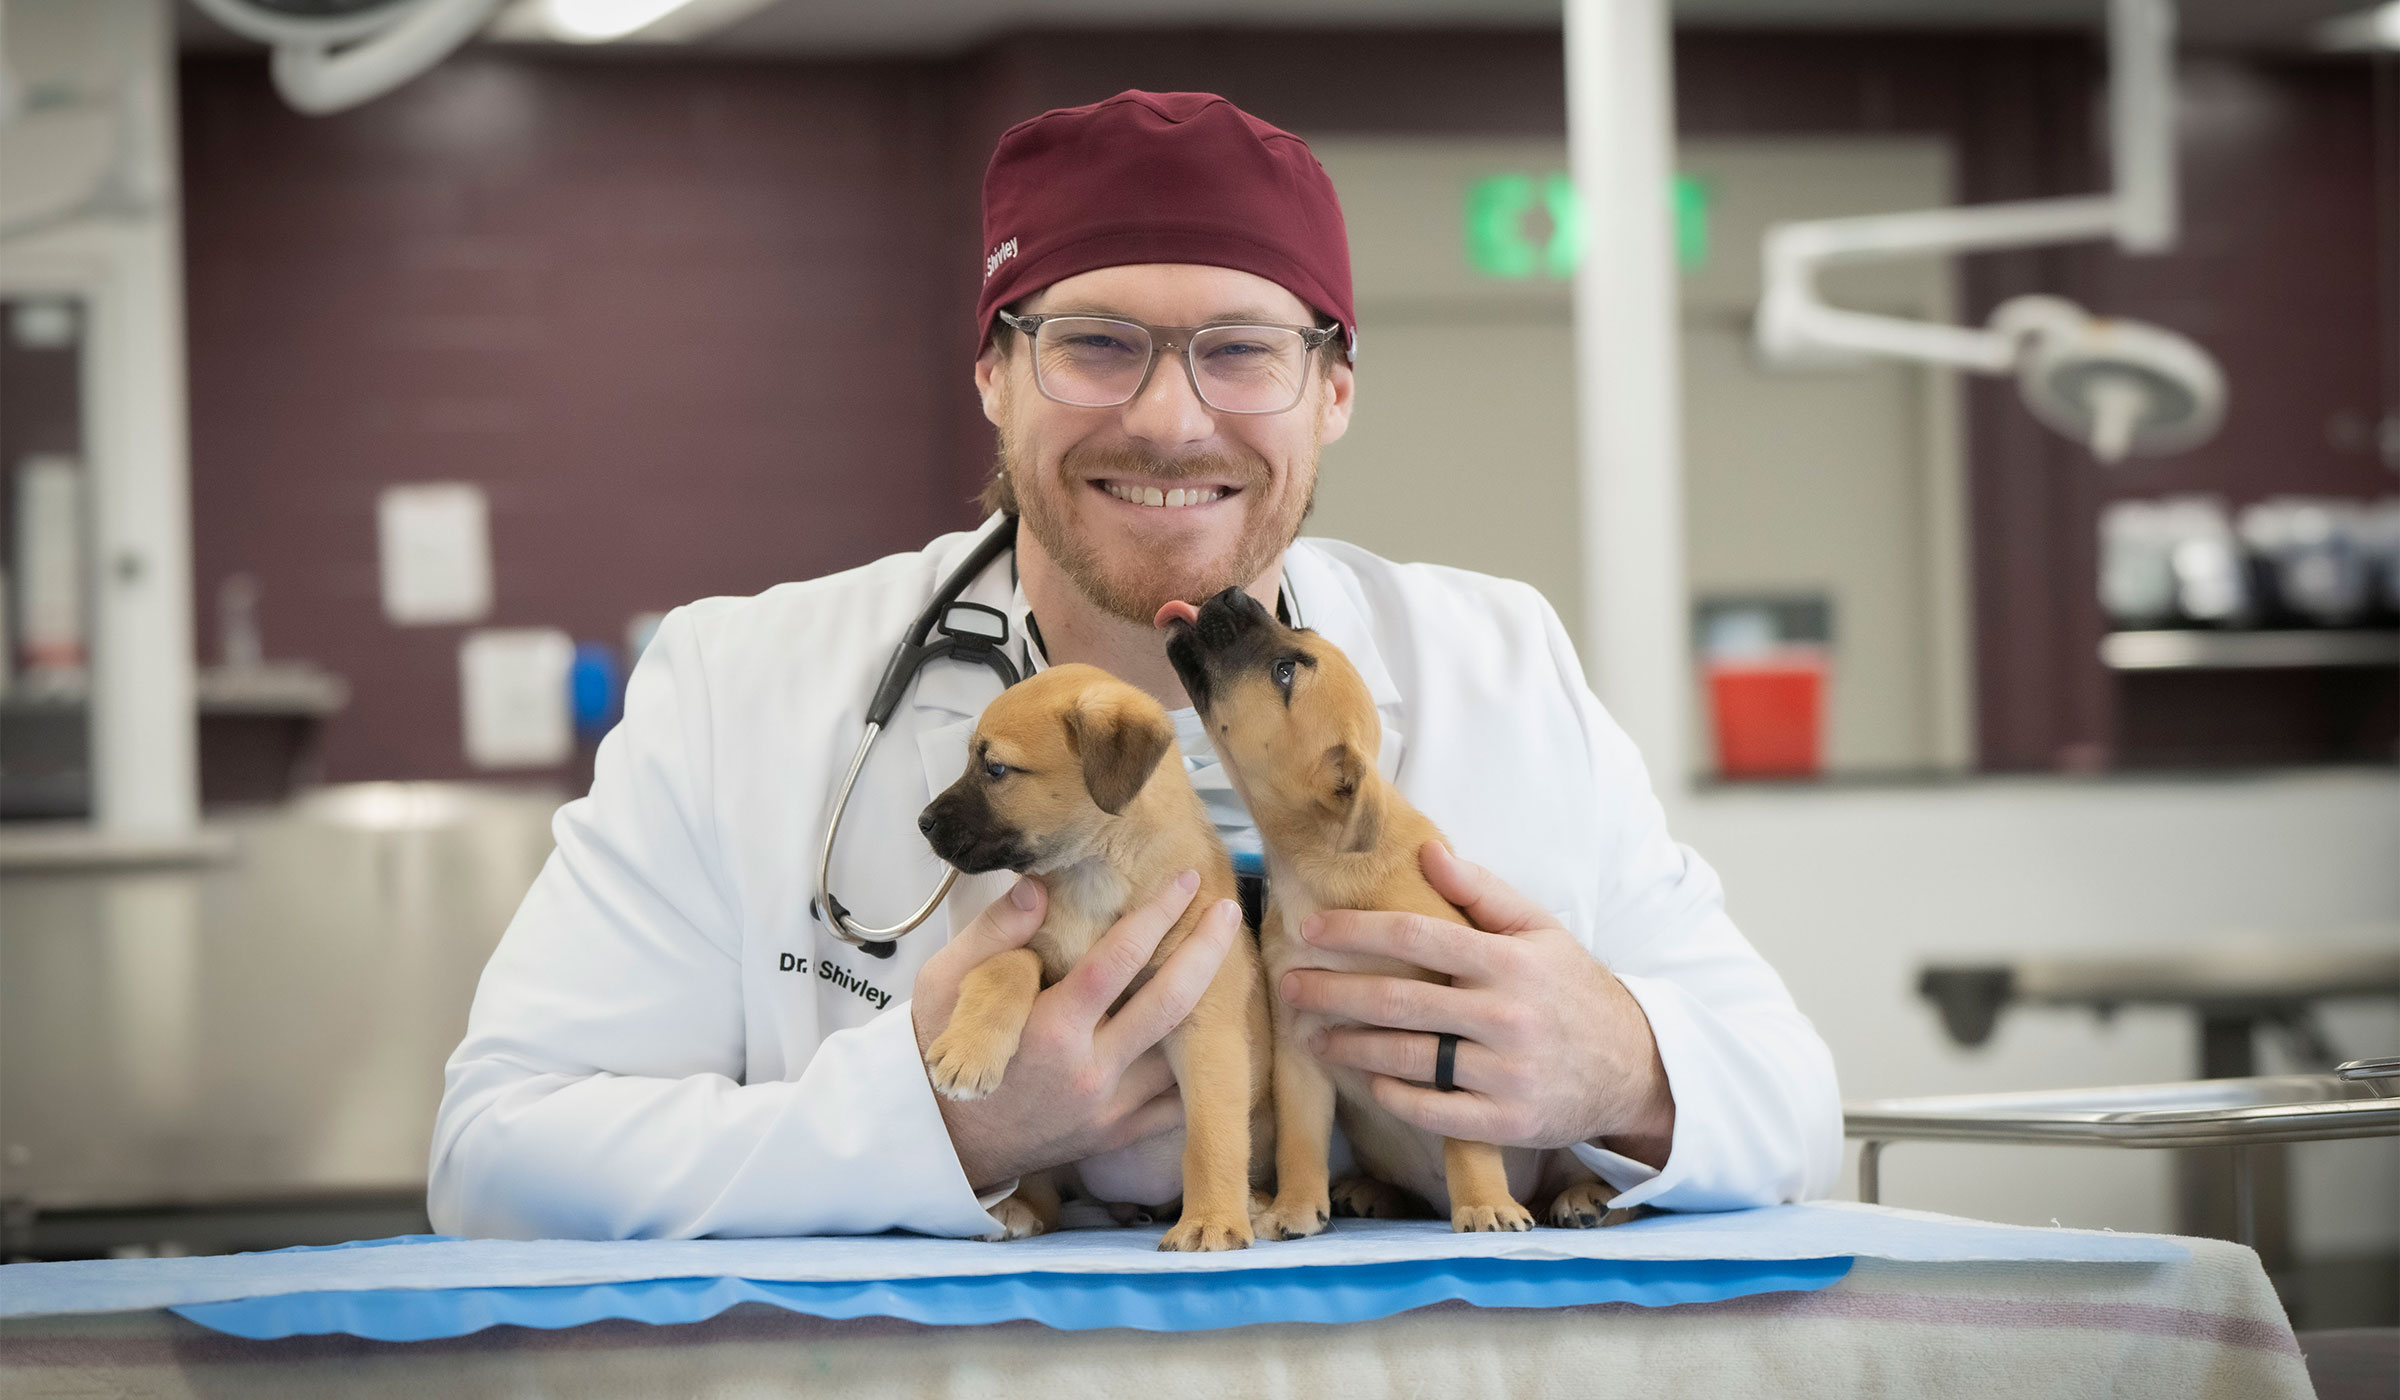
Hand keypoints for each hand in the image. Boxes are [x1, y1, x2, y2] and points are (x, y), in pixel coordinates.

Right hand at [911, 869, 1243, 1192]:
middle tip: (1230, 908)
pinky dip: (1200, 1062)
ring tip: (1231, 958)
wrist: (940, 1140)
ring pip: (1184, 1055)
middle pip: (1170, 1004)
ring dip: (1213, 1005)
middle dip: (1208, 950)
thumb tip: (1037, 887)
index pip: (1117, 961)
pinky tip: (1216, 1024)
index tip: (1184, 878)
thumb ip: (993, 933)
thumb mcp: (943, 984)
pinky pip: (1178, 1100)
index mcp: (1047, 1030)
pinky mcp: (1118, 1133)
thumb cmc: (940, 1050)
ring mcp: (1109, 1108)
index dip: (1156, 914)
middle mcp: (1088, 1070)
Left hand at [1277, 842, 1674, 1166]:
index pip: (1416, 938)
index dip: (1356, 932)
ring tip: (1312, 1035)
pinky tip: (1365, 1078)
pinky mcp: (1504, 1123)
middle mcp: (1506, 1016)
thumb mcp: (1540, 931)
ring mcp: (1505, 1074)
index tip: (1311, 929)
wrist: (1634, 1068)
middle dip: (1332, 992)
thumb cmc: (1573, 990)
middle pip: (1398, 1001)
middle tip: (1289, 987)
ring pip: (1406, 1058)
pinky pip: (1430, 1110)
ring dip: (1349, 1046)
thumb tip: (1427, 852)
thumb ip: (1483, 892)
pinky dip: (1390, 1094)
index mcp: (1510, 962)